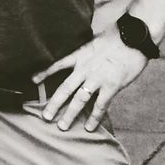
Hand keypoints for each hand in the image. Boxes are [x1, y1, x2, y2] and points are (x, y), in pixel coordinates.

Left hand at [33, 27, 148, 131]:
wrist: (132, 38)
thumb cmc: (116, 37)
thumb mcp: (94, 41)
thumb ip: (86, 51)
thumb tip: (81, 55)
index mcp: (79, 55)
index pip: (57, 64)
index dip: (44, 72)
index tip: (33, 80)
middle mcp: (84, 68)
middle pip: (65, 88)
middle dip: (54, 103)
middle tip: (45, 116)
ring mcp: (97, 78)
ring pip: (79, 100)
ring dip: (70, 114)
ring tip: (62, 126)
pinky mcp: (111, 86)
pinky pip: (100, 105)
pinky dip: (94, 118)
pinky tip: (88, 127)